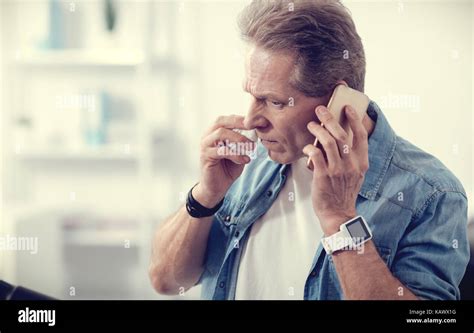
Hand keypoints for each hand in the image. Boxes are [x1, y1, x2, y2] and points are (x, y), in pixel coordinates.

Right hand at [194, 115, 255, 206]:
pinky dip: (236, 154)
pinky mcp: (206, 157)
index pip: (228, 119)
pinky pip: (221, 151)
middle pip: (221, 122)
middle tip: (254, 128)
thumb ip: (244, 141)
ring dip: (238, 139)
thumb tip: (258, 131)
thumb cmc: (227, 168)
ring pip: (220, 134)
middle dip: (239, 123)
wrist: (216, 188)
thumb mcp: (239, 152)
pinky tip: (245, 160)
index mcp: (215, 132)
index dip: (243, 119)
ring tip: (251, 147)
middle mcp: (207, 136)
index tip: (259, 122)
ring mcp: (205, 146)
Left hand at [303, 105, 368, 234]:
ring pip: (328, 142)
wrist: (338, 213)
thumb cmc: (343, 192)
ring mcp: (337, 170)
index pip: (361, 136)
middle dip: (330, 119)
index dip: (355, 120)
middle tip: (320, 110)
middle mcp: (351, 165)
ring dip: (317, 130)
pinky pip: (315, 155)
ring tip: (311, 125)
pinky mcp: (323, 176)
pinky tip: (307, 147)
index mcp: (361, 163)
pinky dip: (310, 147)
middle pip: (341, 135)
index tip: (347, 108)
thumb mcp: (355, 174)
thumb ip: (351, 158)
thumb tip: (338, 139)